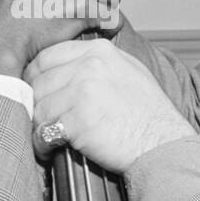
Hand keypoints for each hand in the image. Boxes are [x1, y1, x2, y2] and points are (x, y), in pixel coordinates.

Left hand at [26, 39, 195, 173]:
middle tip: (42, 118)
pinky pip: (44, 132)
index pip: (47, 56)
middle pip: (39, 82)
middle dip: (37, 103)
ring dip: (39, 125)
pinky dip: (42, 144)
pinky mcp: (78, 122)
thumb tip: (68, 64)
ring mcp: (82, 93)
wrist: (163, 143)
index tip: (37, 91)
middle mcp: (88, 67)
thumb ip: (98, 61)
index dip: (36, 76)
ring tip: (49, 136)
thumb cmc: (149, 112)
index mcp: (99, 51)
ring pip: (39, 107)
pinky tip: (50, 149)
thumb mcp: (129, 70)